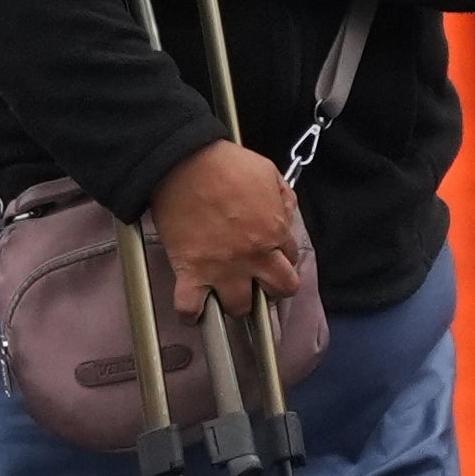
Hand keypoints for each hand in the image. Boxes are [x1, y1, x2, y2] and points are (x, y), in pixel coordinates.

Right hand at [146, 141, 307, 308]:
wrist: (182, 162)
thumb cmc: (224, 163)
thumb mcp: (266, 170)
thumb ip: (282, 195)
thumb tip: (286, 210)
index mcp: (273, 230)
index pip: (291, 258)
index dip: (281, 256)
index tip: (270, 253)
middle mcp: (253, 256)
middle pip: (280, 290)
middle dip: (272, 287)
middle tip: (260, 280)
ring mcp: (222, 268)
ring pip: (240, 307)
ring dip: (236, 302)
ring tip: (227, 293)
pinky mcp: (191, 272)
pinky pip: (191, 308)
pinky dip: (190, 313)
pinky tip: (193, 310)